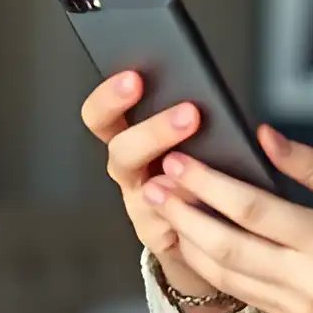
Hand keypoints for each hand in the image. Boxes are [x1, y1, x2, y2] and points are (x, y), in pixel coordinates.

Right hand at [81, 71, 221, 304]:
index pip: (101, 115)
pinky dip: (192, 208)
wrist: (194, 227)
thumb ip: (184, 113)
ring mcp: (141, 204)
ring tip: (207, 161)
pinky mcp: (158, 233)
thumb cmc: (189, 167)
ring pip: (148, 189)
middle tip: (189, 114)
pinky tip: (211, 195)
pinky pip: (172, 221)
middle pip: (121, 151)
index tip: (134, 78)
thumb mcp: (183, 135)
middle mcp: (128, 171)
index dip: (110, 97)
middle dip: (154, 131)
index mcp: (127, 138)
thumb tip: (206, 89)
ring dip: (181, 176)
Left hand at [146, 126, 312, 312]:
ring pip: (225, 273)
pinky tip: (195, 240)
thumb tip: (265, 136)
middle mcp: (310, 278)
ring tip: (164, 207)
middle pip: (227, 243)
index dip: (209, 183)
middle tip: (155, 182)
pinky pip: (240, 292)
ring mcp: (298, 305)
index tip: (181, 161)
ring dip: (188, 239)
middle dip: (184, 210)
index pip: (252, 209)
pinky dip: (210, 265)